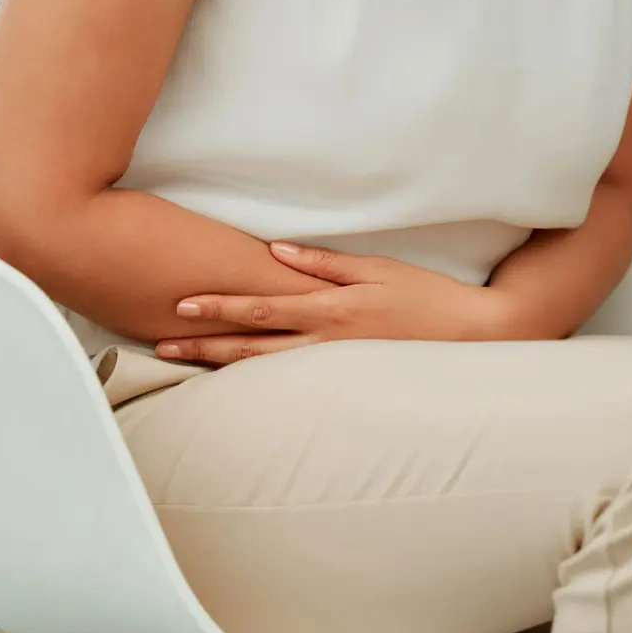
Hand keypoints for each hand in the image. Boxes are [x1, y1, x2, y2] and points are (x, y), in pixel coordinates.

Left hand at [157, 242, 508, 363]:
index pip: (261, 308)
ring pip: (265, 369)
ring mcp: (333, 367)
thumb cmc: (427, 296)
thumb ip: (324, 263)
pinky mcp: (344, 379)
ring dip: (221, 366)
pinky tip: (234, 381)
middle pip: (251, 347)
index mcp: (330, 310)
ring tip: (184, 363)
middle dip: (203, 346)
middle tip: (160, 347)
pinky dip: (257, 380)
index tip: (180, 304)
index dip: (218, 307)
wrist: (471, 336)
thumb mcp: (378, 269)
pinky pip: (291, 380)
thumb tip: (275, 251)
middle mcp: (324, 344)